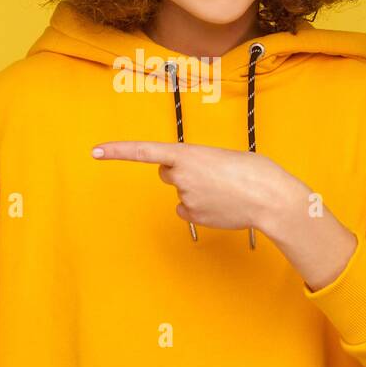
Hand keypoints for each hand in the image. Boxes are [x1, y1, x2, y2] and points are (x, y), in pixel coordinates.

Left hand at [91, 140, 294, 234]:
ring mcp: (185, 198)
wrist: (270, 198)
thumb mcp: (223, 156)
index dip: (117, 151)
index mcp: (187, 154)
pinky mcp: (193, 215)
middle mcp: (180, 176)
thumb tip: (194, 179)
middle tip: (209, 173)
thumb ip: (201, 162)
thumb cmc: (254, 171)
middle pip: (167, 173)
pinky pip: (187, 210)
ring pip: (181, 192)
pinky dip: (201, 207)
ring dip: (196, 190)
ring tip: (224, 189)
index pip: (143, 151)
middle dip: (180, 172)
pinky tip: (221, 205)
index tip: (96, 151)